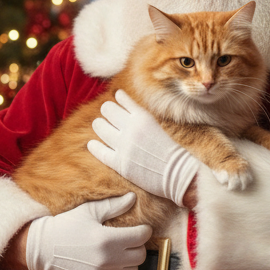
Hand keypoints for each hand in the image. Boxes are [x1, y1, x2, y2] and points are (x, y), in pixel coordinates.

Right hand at [24, 193, 149, 269]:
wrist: (42, 250)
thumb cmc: (65, 226)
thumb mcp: (88, 212)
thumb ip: (113, 206)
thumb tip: (132, 198)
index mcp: (107, 239)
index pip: (141, 237)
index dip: (143, 231)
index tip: (140, 229)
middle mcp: (106, 260)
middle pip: (140, 256)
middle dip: (137, 247)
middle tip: (127, 242)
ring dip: (128, 263)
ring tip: (117, 255)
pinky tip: (108, 268)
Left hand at [87, 89, 199, 205]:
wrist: (177, 173)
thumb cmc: (166, 148)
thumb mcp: (154, 123)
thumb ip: (136, 113)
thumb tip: (118, 96)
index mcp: (142, 116)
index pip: (119, 99)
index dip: (115, 103)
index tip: (115, 106)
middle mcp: (132, 128)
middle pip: (106, 109)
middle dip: (106, 113)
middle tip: (108, 120)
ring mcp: (124, 146)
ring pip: (99, 126)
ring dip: (100, 126)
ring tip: (103, 129)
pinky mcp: (120, 163)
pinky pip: (99, 150)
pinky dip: (94, 146)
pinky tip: (93, 144)